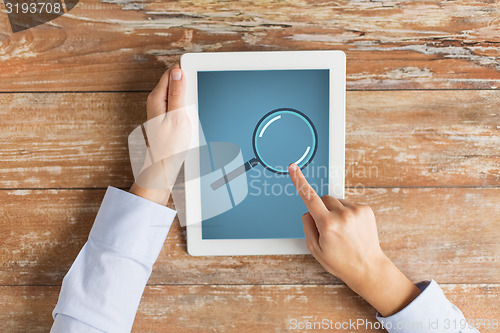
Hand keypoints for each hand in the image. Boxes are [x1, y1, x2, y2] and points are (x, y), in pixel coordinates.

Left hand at [130, 63, 187, 204]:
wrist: (163, 165)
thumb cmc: (169, 146)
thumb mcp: (177, 116)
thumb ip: (177, 93)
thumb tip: (178, 71)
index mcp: (157, 97)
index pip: (172, 71)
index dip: (187, 70)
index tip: (199, 73)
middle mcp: (156, 100)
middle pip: (176, 80)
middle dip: (189, 84)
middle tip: (195, 100)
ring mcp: (161, 108)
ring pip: (179, 92)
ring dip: (190, 97)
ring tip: (192, 112)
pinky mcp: (166, 116)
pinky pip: (179, 103)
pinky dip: (188, 107)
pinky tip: (191, 118)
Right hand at [288, 163, 420, 316]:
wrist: (368, 268)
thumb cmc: (340, 261)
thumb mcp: (314, 249)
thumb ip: (307, 226)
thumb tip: (308, 210)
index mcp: (327, 224)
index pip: (309, 198)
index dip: (299, 181)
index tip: (293, 167)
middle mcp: (342, 214)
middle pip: (323, 198)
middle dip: (321, 209)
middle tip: (326, 228)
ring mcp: (356, 210)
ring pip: (336, 201)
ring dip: (334, 211)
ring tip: (342, 231)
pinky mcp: (366, 209)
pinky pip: (348, 204)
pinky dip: (346, 213)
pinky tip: (351, 228)